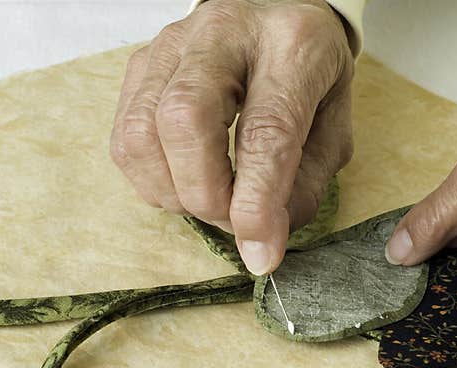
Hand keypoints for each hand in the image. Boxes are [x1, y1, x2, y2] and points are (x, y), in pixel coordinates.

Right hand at [110, 0, 353, 274]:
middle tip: (230, 221)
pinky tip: (182, 181)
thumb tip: (260, 238)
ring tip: (206, 201)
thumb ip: (304, 184)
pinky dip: (150, 179)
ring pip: (141, 132)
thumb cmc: (308, 74)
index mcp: (290, 46)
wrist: (275, 13)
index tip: (260, 254)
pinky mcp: (141, 63)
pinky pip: (124, 137)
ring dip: (171, 191)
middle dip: (204, 195)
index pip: (265, 132)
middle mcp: (225, 33)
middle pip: (184, 121)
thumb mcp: (332, 126)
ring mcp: (172, 44)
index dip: (257, 205)